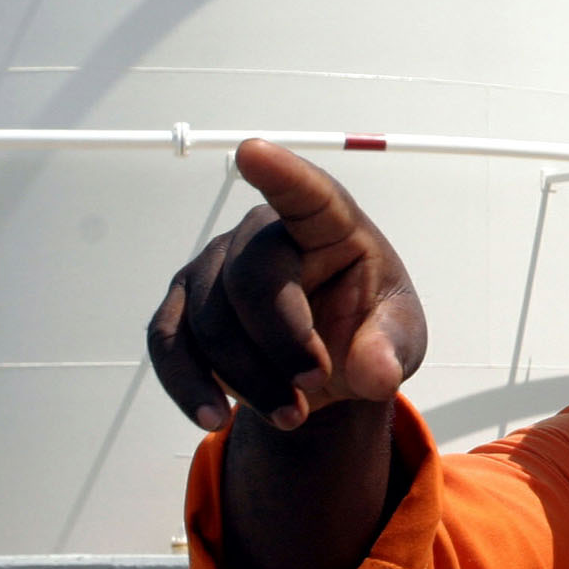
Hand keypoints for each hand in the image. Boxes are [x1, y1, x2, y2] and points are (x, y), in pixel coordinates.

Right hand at [147, 139, 426, 431]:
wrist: (327, 371)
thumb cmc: (369, 332)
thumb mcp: (400, 342)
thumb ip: (391, 351)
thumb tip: (376, 373)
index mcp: (330, 226)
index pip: (306, 193)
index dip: (282, 174)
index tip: (252, 152)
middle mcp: (263, 235)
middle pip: (252, 279)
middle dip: (280, 343)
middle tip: (313, 386)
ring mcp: (214, 266)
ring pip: (209, 321)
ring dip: (247, 379)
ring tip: (292, 415)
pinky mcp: (181, 306)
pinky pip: (168, 344)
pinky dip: (188, 386)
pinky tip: (214, 417)